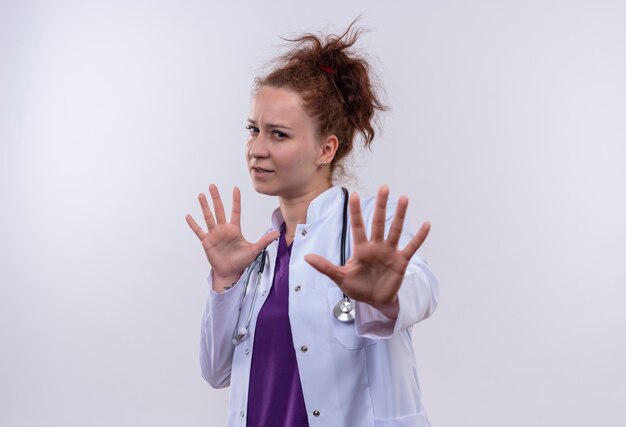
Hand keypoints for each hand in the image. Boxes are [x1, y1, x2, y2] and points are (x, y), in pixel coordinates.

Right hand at [186, 184, 279, 286]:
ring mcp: (214, 234)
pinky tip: (188, 216)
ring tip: (201, 195)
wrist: (230, 272)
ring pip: (208, 217)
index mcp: (234, 229)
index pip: (235, 211)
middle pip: (219, 210)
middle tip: (212, 185)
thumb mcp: (254, 250)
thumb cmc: (242, 261)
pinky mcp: (207, 242)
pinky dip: (193, 224)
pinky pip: (199, 231)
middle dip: (216, 198)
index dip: (235, 200)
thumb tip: (278, 234)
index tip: (235, 188)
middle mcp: (223, 229)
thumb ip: (264, 241)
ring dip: (204, 207)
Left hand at [304, 185, 429, 317]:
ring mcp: (389, 252)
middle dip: (380, 205)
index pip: (357, 226)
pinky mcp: (401, 261)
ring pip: (395, 230)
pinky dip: (419, 237)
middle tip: (384, 187)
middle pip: (378, 222)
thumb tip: (306, 256)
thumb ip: (325, 267)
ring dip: (400, 215)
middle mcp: (376, 246)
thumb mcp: (340, 277)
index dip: (356, 211)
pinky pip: (411, 247)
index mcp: (361, 249)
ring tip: (404, 198)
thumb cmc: (357, 288)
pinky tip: (426, 224)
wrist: (375, 302)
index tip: (354, 194)